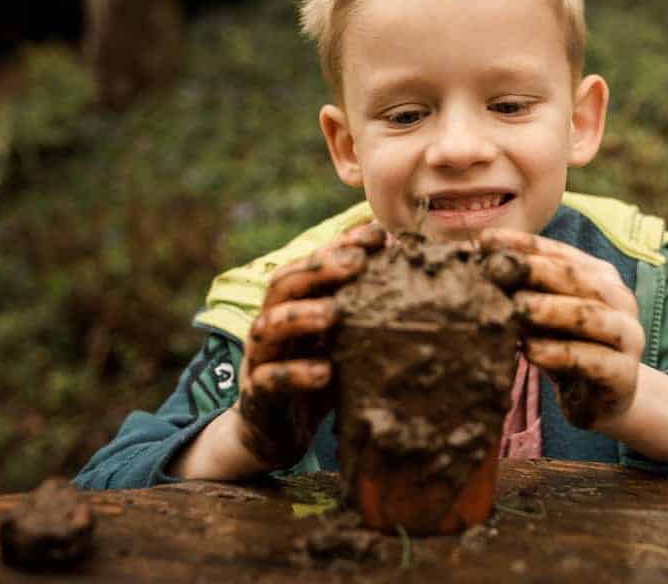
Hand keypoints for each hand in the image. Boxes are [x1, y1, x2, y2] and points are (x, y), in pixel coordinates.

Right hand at [234, 222, 386, 468]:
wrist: (275, 432)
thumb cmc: (318, 372)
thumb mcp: (343, 337)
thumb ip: (364, 305)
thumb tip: (409, 265)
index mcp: (294, 301)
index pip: (313, 261)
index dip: (342, 243)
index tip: (378, 235)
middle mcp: (272, 321)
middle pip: (286, 283)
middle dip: (320, 268)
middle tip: (356, 263)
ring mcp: (261, 357)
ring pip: (270, 325)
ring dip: (300, 315)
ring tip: (333, 313)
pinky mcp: (258, 396)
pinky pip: (270, 380)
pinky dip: (295, 373)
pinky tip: (324, 372)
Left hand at [480, 228, 643, 431]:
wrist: (601, 401)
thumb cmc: (567, 348)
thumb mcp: (543, 317)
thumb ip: (522, 292)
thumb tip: (479, 266)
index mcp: (600, 277)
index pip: (560, 253)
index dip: (523, 245)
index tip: (485, 241)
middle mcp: (619, 300)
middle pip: (577, 278)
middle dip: (534, 271)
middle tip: (496, 269)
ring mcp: (628, 337)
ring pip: (590, 316)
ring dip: (551, 309)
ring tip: (517, 307)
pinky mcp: (624, 375)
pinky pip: (592, 361)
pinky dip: (560, 354)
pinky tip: (530, 351)